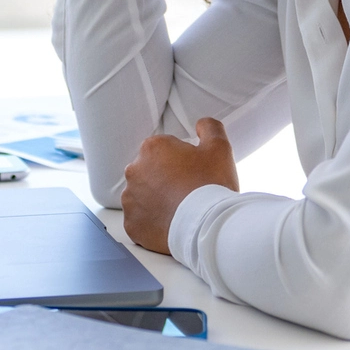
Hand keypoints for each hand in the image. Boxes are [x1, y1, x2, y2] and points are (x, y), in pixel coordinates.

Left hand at [120, 118, 238, 253]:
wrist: (206, 226)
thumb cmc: (211, 184)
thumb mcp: (218, 147)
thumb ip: (209, 127)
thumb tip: (200, 124)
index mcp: (151, 148)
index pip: (165, 150)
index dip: (182, 161)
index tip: (194, 172)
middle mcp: (134, 171)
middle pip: (151, 172)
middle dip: (166, 179)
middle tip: (188, 191)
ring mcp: (130, 200)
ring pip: (144, 196)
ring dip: (157, 200)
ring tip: (181, 209)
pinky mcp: (132, 225)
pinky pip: (141, 220)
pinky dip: (153, 222)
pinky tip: (171, 223)